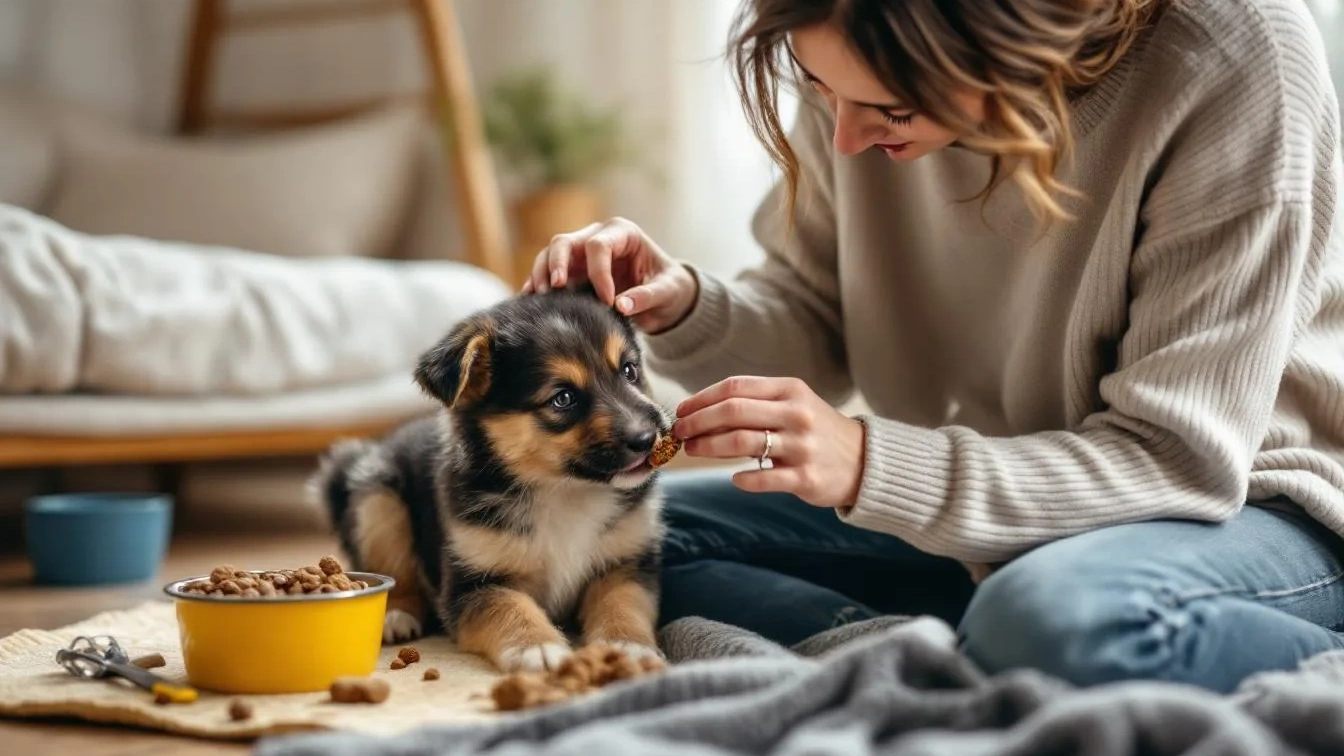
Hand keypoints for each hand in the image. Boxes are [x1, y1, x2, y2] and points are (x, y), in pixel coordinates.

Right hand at [520, 217, 698, 333]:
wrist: (665, 296)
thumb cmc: (669, 287)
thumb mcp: (668, 291)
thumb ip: (648, 296)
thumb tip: (621, 305)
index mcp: (623, 233)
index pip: (599, 245)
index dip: (598, 273)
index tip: (608, 302)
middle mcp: (597, 237)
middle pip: (565, 241)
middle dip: (557, 263)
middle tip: (554, 287)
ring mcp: (581, 253)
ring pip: (551, 254)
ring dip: (542, 273)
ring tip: (538, 296)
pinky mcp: (572, 271)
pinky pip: (548, 273)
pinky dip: (538, 284)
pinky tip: (529, 298)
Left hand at [672, 377, 865, 508]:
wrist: (864, 461)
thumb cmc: (816, 430)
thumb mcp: (793, 405)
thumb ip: (754, 404)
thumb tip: (700, 413)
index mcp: (790, 390)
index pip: (735, 388)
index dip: (701, 399)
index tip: (681, 411)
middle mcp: (796, 414)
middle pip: (733, 412)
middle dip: (698, 422)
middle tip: (678, 432)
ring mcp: (802, 446)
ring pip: (742, 443)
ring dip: (708, 447)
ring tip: (692, 450)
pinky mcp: (806, 477)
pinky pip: (764, 478)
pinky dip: (743, 479)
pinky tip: (733, 478)